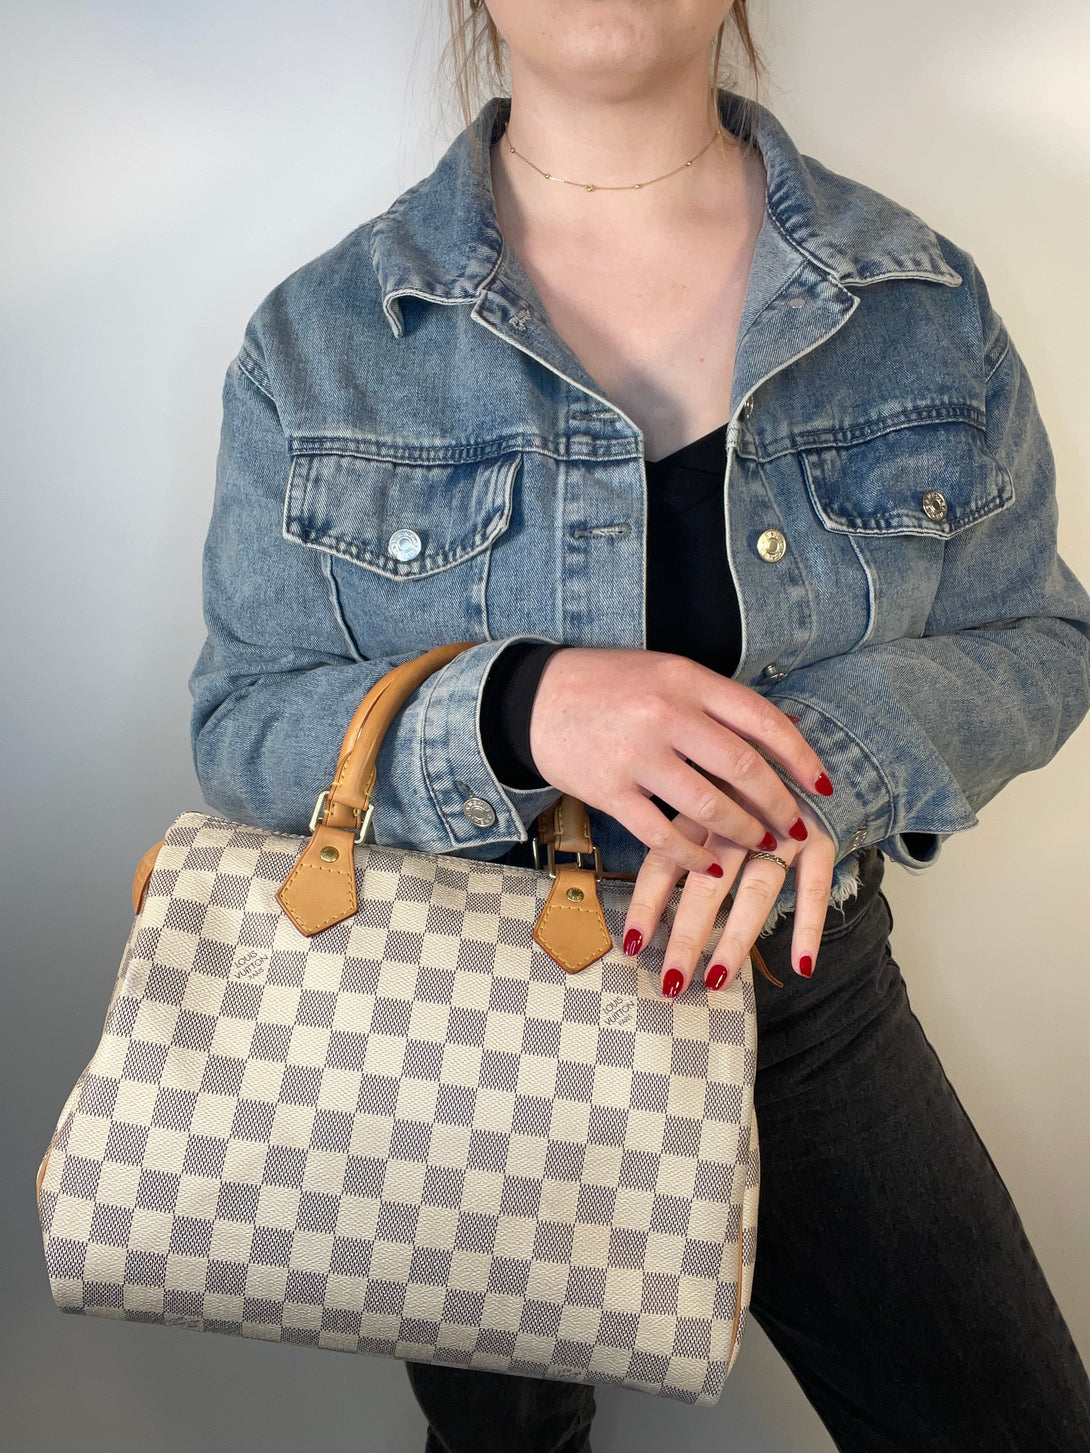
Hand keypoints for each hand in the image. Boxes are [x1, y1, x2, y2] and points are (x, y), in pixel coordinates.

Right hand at [529, 648, 833, 875]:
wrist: (532, 698)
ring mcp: (636, 754)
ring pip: (709, 806)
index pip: (761, 720)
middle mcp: (665, 714)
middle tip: (793, 826)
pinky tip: (711, 865)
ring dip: (743, 833)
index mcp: (687, 678)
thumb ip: (716, 701)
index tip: (822, 784)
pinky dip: (693, 856)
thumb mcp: (666, 673)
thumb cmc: (607, 684)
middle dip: (778, 804)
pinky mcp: (608, 790)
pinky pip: (662, 834)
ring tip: (761, 845)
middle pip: (743, 768)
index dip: (800, 756)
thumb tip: (782, 726)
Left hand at [621, 793, 835, 993]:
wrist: (814, 751)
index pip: (665, 861)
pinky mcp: (821, 838)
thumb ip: (677, 832)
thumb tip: (642, 889)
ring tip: (718, 979)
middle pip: (707, 884)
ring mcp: (781, 830)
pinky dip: (809, 926)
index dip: (647, 904)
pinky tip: (801, 966)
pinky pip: (814, 887)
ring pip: (755, 890)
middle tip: (672, 980)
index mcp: (699, 809)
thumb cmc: (743, 780)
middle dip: (688, 935)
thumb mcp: (702, 789)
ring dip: (736, 938)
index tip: (632, 944)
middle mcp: (737, 819)